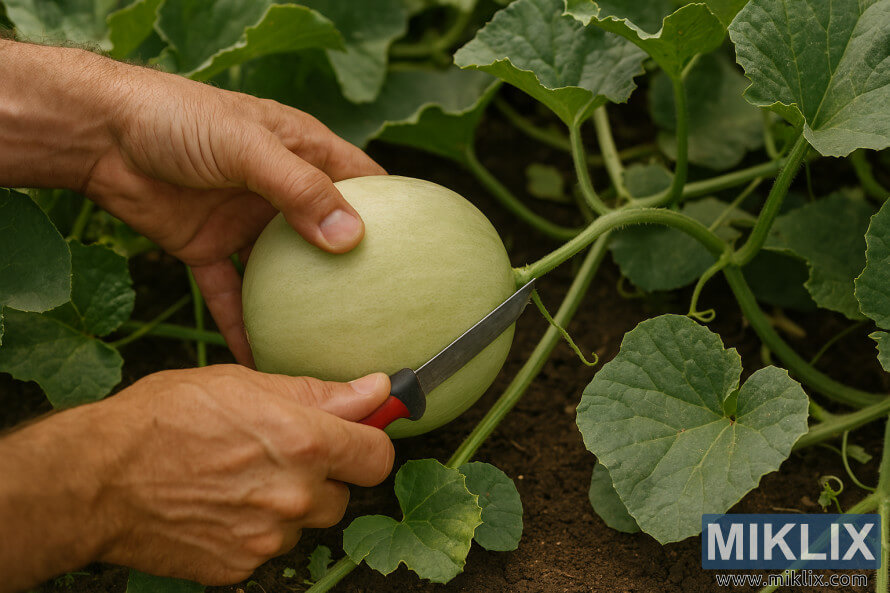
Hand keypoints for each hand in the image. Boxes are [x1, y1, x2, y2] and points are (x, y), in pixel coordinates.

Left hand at [83, 60, 384, 364]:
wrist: (100, 136)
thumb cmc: (179, 120)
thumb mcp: (248, 147)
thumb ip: (298, 189)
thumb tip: (351, 237)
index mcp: (302, 153)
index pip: (363, 182)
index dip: (393, 210)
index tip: (422, 249)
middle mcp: (280, 191)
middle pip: (329, 234)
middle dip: (354, 269)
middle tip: (385, 312)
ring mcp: (245, 223)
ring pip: (284, 272)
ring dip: (303, 305)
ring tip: (333, 344)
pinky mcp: (208, 248)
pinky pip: (231, 293)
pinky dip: (243, 324)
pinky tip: (261, 357)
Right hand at [91, 366, 392, 583]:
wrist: (96, 480)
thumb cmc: (164, 419)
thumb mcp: (244, 385)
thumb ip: (321, 394)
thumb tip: (378, 390)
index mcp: (305, 444)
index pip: (377, 456)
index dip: (368, 443)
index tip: (355, 437)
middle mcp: (294, 497)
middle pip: (342, 493)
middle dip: (321, 476)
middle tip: (275, 455)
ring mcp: (267, 538)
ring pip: (305, 523)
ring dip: (287, 505)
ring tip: (238, 479)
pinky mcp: (240, 568)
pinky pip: (268, 549)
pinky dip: (254, 531)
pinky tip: (219, 507)